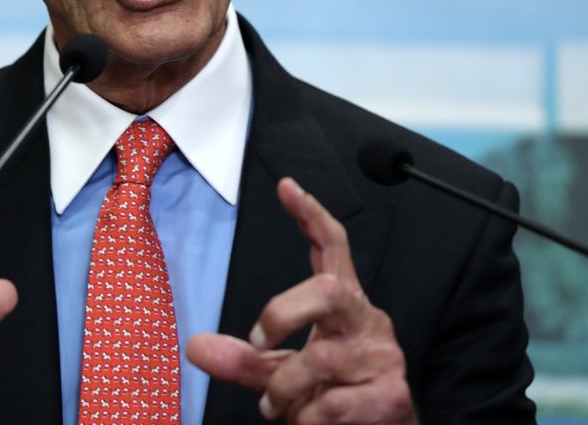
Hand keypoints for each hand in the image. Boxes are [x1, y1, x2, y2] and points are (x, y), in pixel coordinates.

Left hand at [188, 178, 413, 423]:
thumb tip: (195, 346)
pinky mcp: (392, 394)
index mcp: (342, 304)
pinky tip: (310, 421)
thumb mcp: (281, 374)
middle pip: (326, 289)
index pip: (332, 247)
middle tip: (258, 341)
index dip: (312, 215)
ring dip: (285, 387)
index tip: (286, 186)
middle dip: (282, 312)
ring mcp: (383, 356)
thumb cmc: (332, 395)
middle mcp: (366, 321)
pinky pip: (336, 403)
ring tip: (276, 405)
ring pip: (320, 359)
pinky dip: (310, 418)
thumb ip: (243, 360)